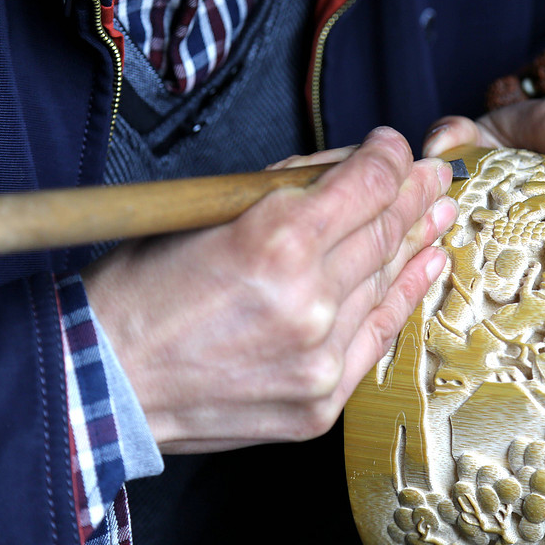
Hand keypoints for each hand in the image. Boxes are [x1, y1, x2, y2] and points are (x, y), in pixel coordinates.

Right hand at [83, 127, 457, 452]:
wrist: (105, 382)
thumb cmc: (141, 291)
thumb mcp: (205, 211)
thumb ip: (284, 188)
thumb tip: (347, 169)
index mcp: (274, 240)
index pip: (366, 184)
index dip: (389, 158)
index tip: (395, 146)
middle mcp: (308, 298)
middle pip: (384, 230)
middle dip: (413, 193)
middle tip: (433, 175)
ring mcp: (320, 355)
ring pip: (388, 280)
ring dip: (418, 240)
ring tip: (438, 213)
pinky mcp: (322, 398)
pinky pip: (379, 334)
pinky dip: (407, 294)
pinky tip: (429, 264)